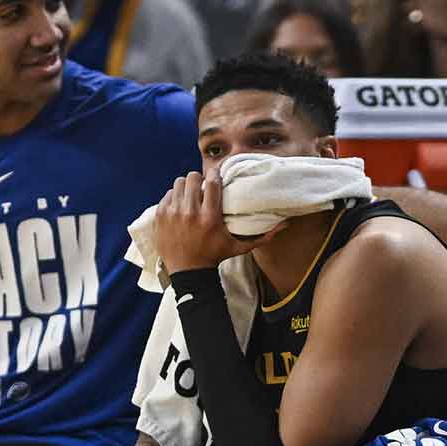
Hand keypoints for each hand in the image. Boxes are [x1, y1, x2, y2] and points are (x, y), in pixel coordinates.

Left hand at [154, 172, 284, 274]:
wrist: (188, 271)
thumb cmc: (216, 257)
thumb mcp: (239, 248)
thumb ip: (262, 237)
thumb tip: (285, 225)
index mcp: (210, 218)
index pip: (213, 183)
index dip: (216, 174)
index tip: (217, 174)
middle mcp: (190, 213)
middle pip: (193, 178)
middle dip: (199, 179)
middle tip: (204, 185)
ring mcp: (173, 213)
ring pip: (179, 183)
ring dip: (187, 186)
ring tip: (191, 194)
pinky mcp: (161, 216)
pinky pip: (168, 195)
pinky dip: (174, 197)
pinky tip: (181, 204)